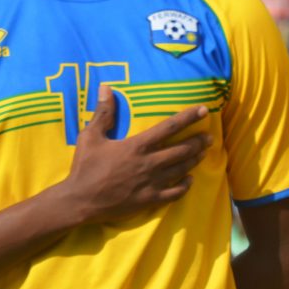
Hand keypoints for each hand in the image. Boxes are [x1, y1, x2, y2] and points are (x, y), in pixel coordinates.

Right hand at [63, 86, 210, 225]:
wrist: (79, 201)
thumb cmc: (85, 167)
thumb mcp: (90, 136)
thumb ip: (103, 112)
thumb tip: (106, 87)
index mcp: (138, 146)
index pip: (169, 127)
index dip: (188, 117)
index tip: (203, 110)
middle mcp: (149, 163)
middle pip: (182, 150)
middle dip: (198, 142)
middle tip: (209, 137)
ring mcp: (152, 183)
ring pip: (181, 169)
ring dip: (194, 160)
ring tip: (204, 153)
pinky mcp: (150, 199)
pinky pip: (174, 193)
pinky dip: (185, 186)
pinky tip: (190, 180)